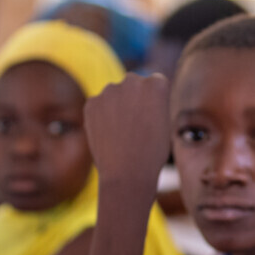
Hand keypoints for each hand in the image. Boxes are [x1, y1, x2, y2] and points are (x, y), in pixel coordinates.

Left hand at [83, 73, 170, 190]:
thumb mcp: (163, 122)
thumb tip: (138, 97)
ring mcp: (109, 90)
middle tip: (135, 125)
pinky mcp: (91, 102)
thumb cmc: (151, 152)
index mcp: (157, 84)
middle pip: (134, 84)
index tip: (152, 118)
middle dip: (134, 98)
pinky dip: (101, 116)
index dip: (154, 101)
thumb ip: (152, 103)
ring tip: (121, 133)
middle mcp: (133, 81)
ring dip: (117, 106)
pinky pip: (98, 105)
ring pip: (115, 94)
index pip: (155, 83)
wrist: (126, 174)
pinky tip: (108, 134)